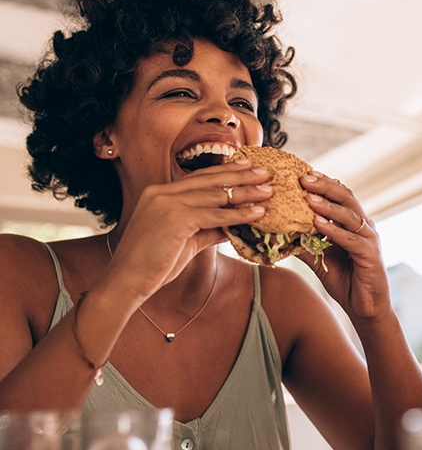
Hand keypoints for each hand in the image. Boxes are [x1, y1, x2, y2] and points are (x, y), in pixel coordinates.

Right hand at [101, 160, 271, 302]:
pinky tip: (256, 213)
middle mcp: (162, 192)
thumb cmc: (153, 264)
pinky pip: (215, 214)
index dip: (225, 172)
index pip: (199, 178)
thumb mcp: (185, 240)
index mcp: (160, 193)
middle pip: (210, 180)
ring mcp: (167, 203)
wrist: (126, 281)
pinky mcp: (175, 218)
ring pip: (216, 195)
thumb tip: (233, 225)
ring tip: (268, 191)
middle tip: (264, 172)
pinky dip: (238, 214)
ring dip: (246, 193)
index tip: (246, 167)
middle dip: (240, 175)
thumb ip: (208, 228)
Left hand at [298, 172, 391, 319]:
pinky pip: (350, 239)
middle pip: (346, 197)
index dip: (323, 183)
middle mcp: (364, 226)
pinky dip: (333, 230)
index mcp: (353, 222)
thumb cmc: (344, 279)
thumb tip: (279, 232)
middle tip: (304, 177)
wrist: (364, 308)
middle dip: (324, 186)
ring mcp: (369, 239)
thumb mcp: (319, 258)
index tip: (302, 173)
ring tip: (308, 196)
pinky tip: (317, 223)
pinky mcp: (370, 255)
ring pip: (348, 215)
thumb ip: (305, 242)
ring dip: (327, 205)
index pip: (339, 195)